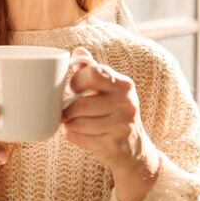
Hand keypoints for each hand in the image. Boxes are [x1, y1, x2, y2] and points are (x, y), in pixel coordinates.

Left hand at [61, 47, 158, 180]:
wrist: (135, 149)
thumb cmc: (115, 113)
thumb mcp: (110, 89)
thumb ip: (94, 70)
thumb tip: (79, 51)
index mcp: (124, 85)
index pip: (95, 73)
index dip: (76, 80)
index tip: (71, 88)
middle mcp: (126, 104)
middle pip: (81, 103)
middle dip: (67, 109)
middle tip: (64, 110)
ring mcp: (122, 126)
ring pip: (77, 122)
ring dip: (68, 123)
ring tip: (70, 121)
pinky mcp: (113, 146)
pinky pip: (79, 138)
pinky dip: (71, 135)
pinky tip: (75, 133)